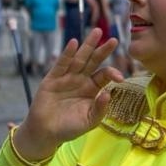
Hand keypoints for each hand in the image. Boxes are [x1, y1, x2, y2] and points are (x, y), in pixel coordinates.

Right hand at [17, 30, 122, 159]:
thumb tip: (108, 94)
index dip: (112, 73)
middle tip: (113, 39)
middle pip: (94, 62)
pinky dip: (67, 54)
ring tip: (97, 32)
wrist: (46, 132)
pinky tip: (74, 43)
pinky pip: (61, 64)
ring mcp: (67, 77)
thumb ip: (99, 109)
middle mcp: (81, 80)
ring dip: (87, 46)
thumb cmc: (69, 128)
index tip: (120, 77)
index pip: (104, 75)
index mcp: (92, 89)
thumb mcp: (89, 121)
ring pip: (79, 59)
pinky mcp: (52, 79)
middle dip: (102, 50)